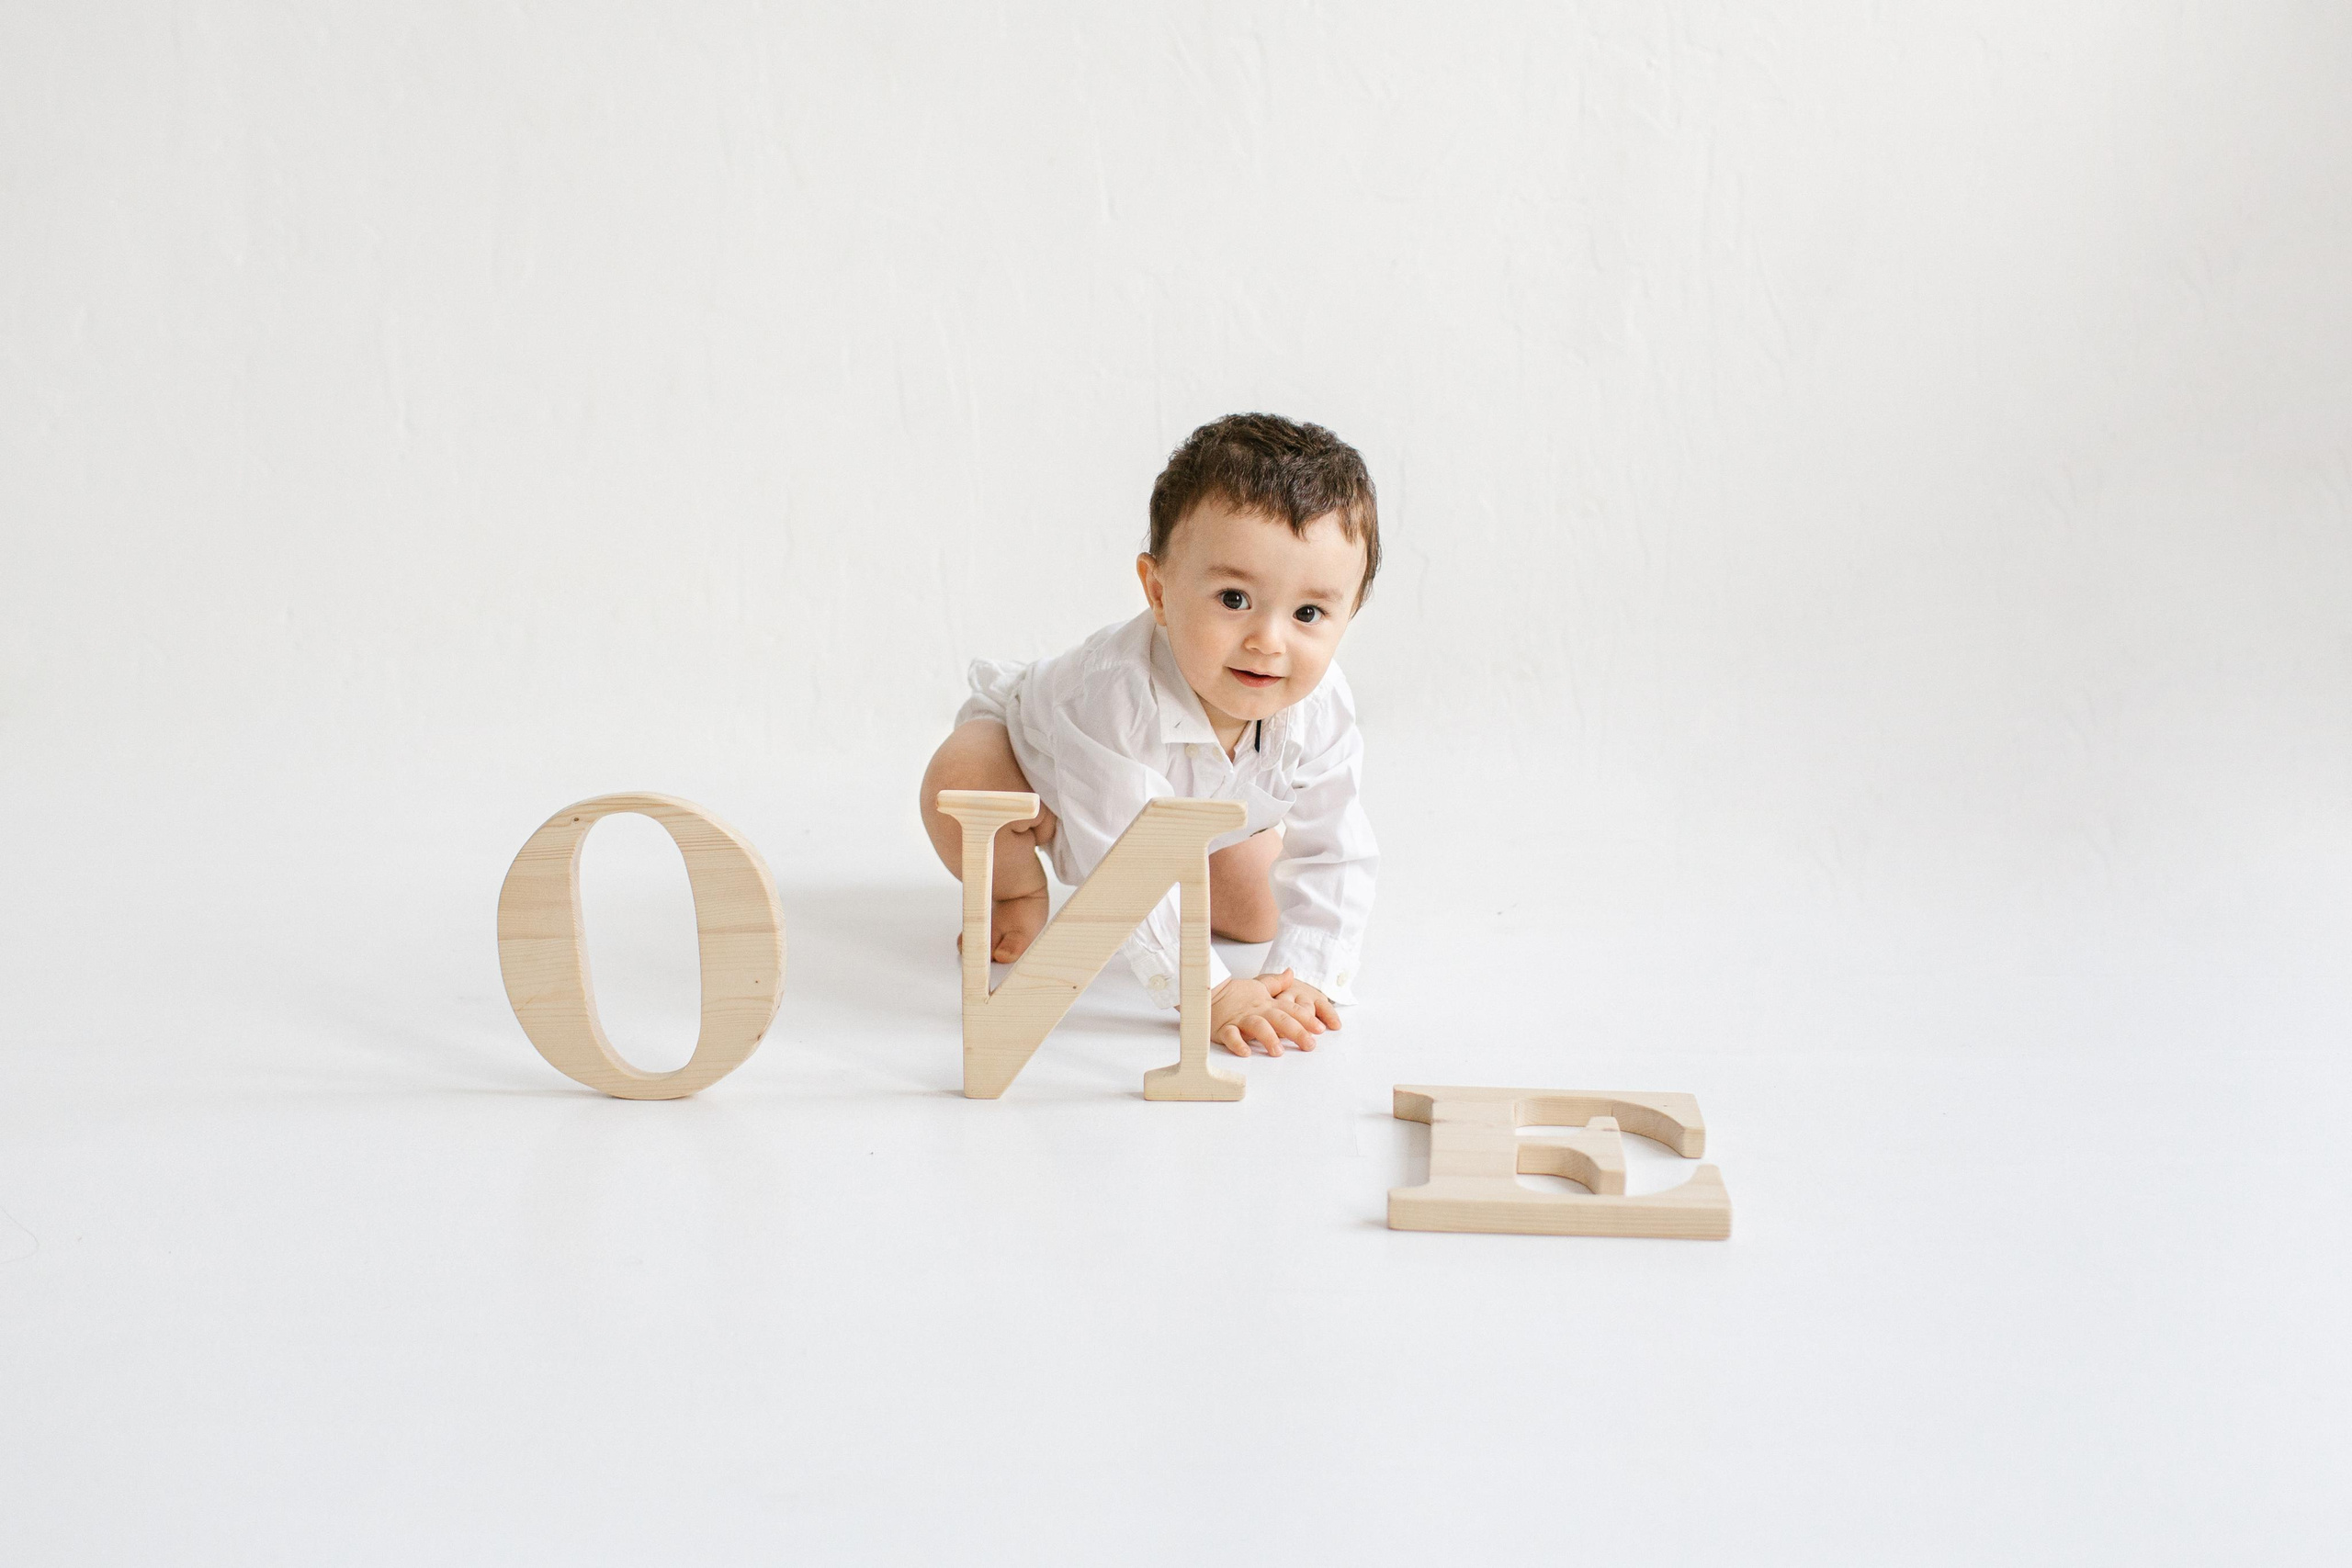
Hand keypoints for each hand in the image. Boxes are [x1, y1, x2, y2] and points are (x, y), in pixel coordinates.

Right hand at [1206, 968, 1331, 1056]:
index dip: (1306, 1018)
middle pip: (1280, 1019)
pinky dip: (1238, 1043)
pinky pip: (1231, 1036)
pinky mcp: (1224, 1028)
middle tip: (1310, 1045)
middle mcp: (1257, 1012)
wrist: (1207, 992)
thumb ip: (1277, 983)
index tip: (1321, 1029)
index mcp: (1268, 1004)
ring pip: (1257, 1027)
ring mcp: (1240, 1020)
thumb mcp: (1259, 985)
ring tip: (1278, 1051)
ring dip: (1268, 1038)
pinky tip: (1246, 1052)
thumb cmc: (1235, 994)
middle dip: (1296, 1031)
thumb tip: (1291, 973)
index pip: (1291, 1010)